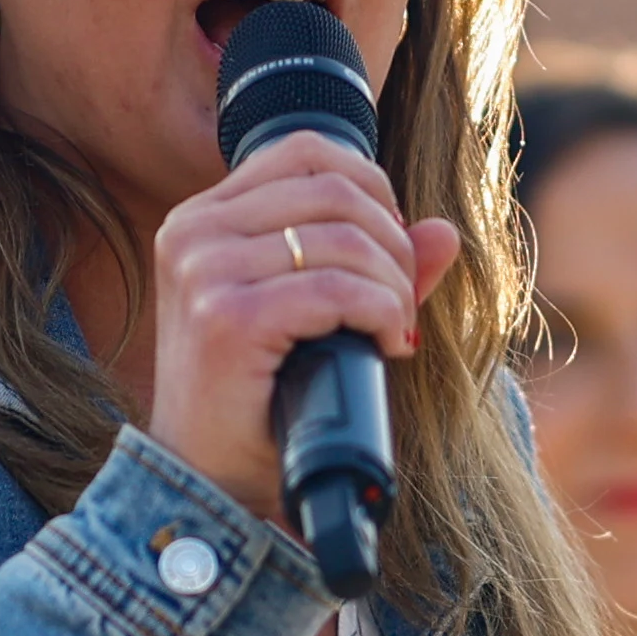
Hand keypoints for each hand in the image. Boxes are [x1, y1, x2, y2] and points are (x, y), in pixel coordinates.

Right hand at [147, 129, 460, 518]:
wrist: (209, 483)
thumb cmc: (259, 401)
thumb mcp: (316, 319)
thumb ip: (374, 269)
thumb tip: (444, 231)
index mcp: (202, 219)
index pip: (307, 152)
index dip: (372, 190)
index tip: (389, 255)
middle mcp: (192, 232)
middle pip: (336, 190)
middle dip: (393, 246)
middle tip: (400, 306)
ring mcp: (203, 272)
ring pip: (344, 238)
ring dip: (393, 287)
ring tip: (394, 331)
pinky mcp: (225, 319)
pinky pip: (337, 289)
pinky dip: (381, 314)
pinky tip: (386, 347)